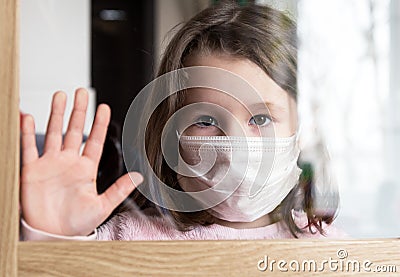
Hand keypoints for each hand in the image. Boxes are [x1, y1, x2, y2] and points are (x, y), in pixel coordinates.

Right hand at [20, 88, 142, 235]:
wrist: (52, 234)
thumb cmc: (77, 223)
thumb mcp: (103, 206)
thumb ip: (119, 189)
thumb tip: (140, 176)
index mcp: (86, 169)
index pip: (94, 141)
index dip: (99, 124)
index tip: (104, 106)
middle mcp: (68, 162)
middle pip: (74, 130)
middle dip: (78, 111)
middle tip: (81, 92)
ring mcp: (50, 164)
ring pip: (53, 132)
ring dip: (56, 114)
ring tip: (60, 95)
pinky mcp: (31, 170)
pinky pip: (28, 147)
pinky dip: (27, 132)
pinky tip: (29, 116)